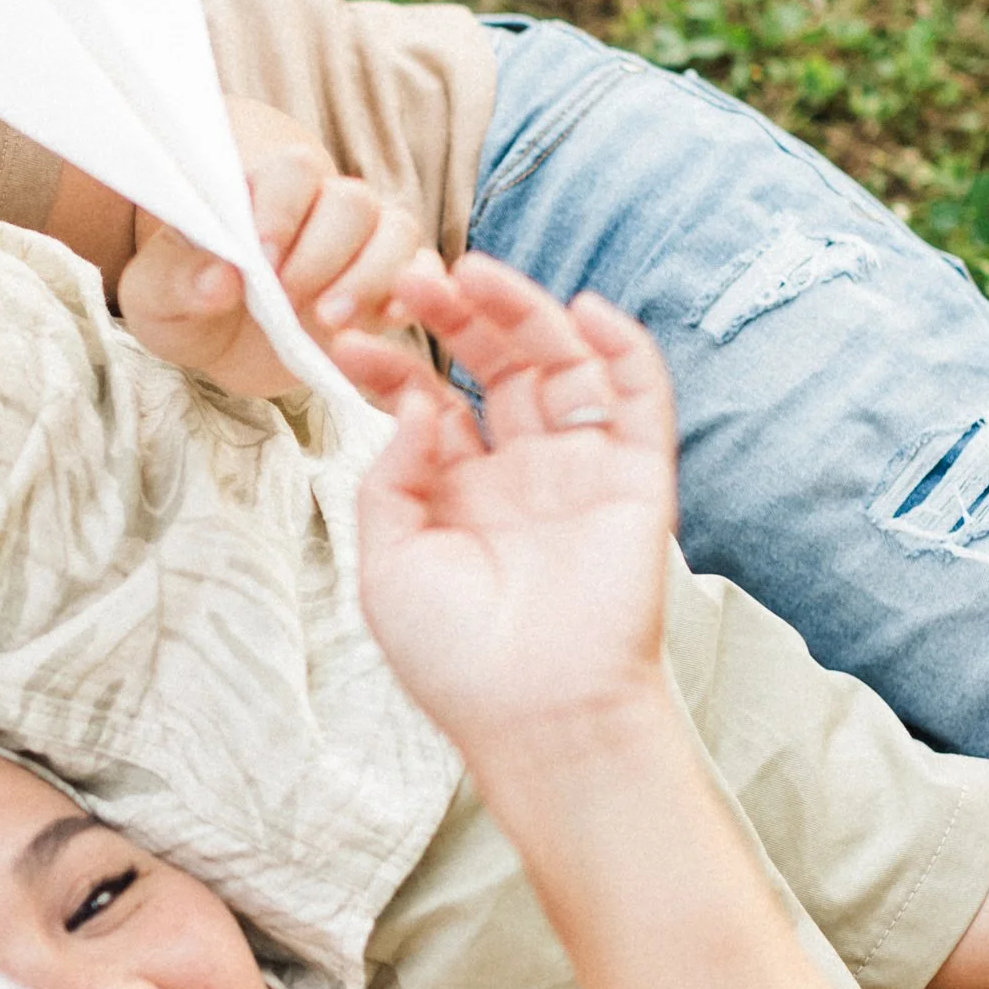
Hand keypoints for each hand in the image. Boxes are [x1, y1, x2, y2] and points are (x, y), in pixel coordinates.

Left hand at [117, 104, 443, 405]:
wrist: (219, 339)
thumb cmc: (187, 299)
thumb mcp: (156, 295)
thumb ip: (177, 280)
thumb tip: (220, 279)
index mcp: (262, 190)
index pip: (291, 172)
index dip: (282, 212)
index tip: (261, 261)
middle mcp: (320, 205)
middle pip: (351, 201)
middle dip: (325, 253)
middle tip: (291, 301)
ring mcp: (361, 242)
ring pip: (395, 230)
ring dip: (371, 275)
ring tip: (331, 321)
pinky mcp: (387, 282)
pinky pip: (424, 271)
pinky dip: (418, 290)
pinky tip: (390, 319)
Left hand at [355, 254, 678, 758]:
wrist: (536, 715)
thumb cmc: (455, 659)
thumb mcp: (387, 565)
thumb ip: (391, 479)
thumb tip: (415, 405)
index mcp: (457, 496)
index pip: (429, 405)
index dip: (393, 366)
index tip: (349, 339)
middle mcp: (519, 476)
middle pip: (494, 369)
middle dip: (455, 319)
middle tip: (411, 278)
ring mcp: (578, 472)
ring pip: (559, 366)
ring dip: (524, 312)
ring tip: (474, 273)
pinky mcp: (636, 479)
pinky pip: (639, 399)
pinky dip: (624, 348)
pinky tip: (586, 309)